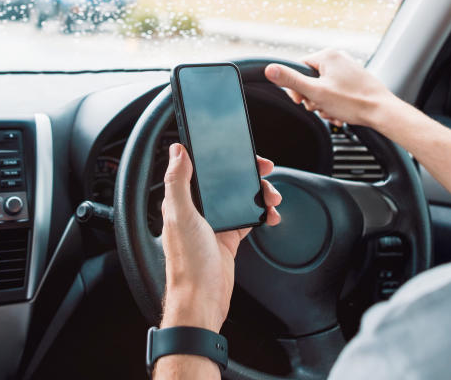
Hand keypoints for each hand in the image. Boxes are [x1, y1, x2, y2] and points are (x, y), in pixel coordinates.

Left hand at [160, 143, 281, 331]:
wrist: (202, 300)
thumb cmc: (188, 263)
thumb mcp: (181, 216)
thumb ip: (178, 182)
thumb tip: (177, 151)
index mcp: (181, 201)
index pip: (201, 169)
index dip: (220, 157)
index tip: (238, 151)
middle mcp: (196, 210)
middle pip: (225, 181)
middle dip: (247, 173)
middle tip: (266, 170)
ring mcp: (214, 224)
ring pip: (240, 198)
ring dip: (259, 194)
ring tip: (273, 198)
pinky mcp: (228, 239)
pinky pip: (248, 219)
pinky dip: (262, 214)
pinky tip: (271, 215)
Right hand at [264, 49, 397, 128]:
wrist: (382, 112)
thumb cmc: (353, 102)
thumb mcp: (316, 92)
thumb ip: (291, 80)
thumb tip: (270, 69)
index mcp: (328, 55)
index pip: (298, 67)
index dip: (297, 87)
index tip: (302, 100)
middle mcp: (338, 58)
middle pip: (311, 79)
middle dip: (312, 97)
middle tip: (320, 107)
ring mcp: (347, 68)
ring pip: (323, 87)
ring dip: (323, 103)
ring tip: (332, 112)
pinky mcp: (354, 80)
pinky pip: (335, 91)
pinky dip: (334, 103)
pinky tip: (339, 113)